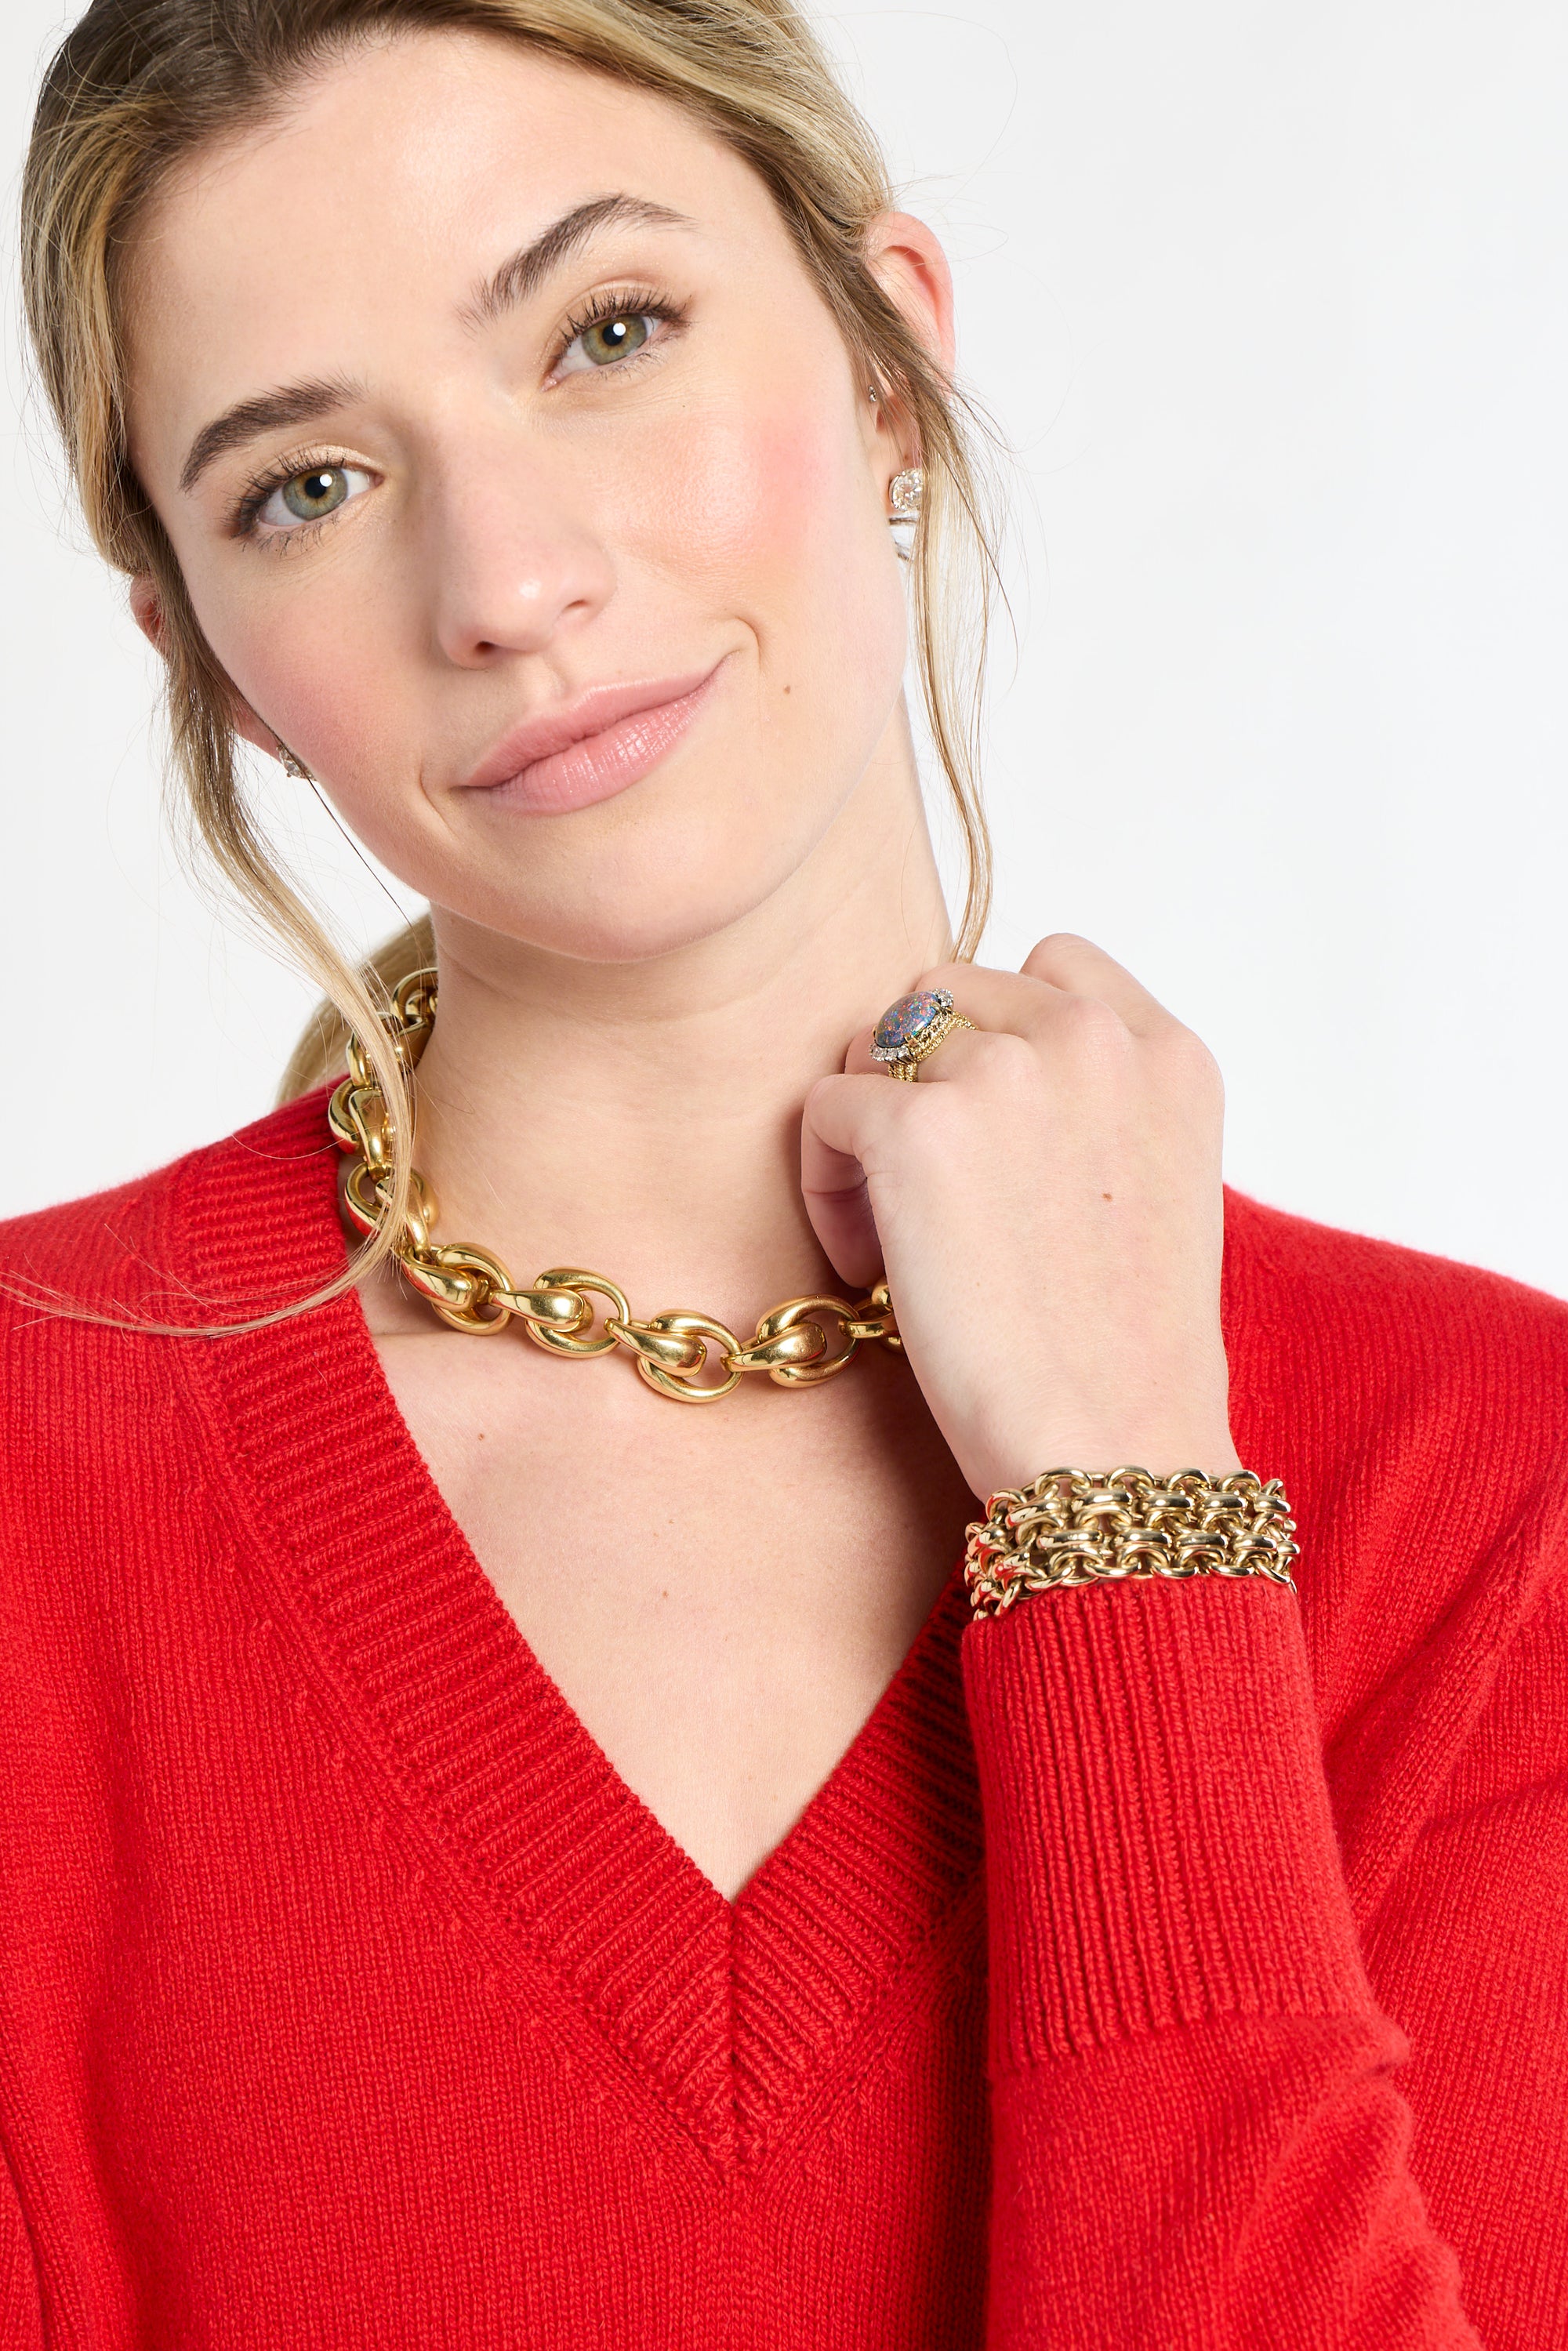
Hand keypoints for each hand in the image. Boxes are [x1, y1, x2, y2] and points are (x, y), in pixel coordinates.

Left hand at [801, 935, 1240, 1500]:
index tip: (989, 1129)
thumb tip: (985, 1076)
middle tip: (930, 1194)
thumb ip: (1094, 1105)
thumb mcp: (1156, 1188)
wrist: (1112, 1446)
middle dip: (920, 1079)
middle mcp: (1092, 1041)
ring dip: (868, 1133)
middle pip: (943, 994)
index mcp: (1168, 1053)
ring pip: (873, 1048)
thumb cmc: (1127, 1354)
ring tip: (898, 1237)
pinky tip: (868, 1264)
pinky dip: (825, 1184)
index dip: (995, 1034)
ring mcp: (1004, 1074)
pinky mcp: (916, 1130)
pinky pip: (823, 1110)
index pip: (1051, 963)